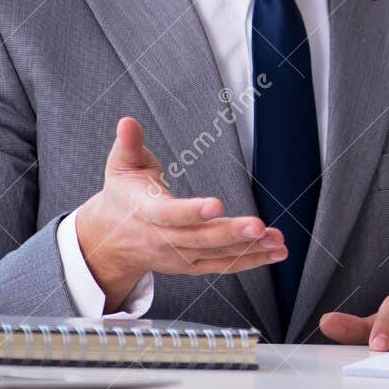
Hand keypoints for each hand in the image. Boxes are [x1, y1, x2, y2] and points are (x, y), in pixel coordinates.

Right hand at [72, 116, 287, 309]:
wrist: (112, 240)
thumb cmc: (124, 197)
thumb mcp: (121, 166)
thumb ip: (128, 143)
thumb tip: (128, 123)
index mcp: (146, 212)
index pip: (168, 214)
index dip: (191, 211)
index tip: (216, 205)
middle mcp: (163, 239)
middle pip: (199, 239)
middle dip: (231, 233)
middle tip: (259, 226)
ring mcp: (179, 256)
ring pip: (216, 255)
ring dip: (249, 249)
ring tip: (276, 240)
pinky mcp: (192, 265)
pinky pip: (223, 266)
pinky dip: (251, 261)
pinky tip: (274, 252)